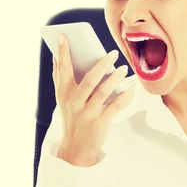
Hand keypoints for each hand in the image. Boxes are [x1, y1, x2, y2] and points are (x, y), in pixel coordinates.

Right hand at [52, 34, 133, 165]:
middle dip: (101, 65)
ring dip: (114, 79)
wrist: (75, 149)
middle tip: (113, 53)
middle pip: (88, 80)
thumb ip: (60, 79)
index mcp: (64, 94)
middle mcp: (74, 103)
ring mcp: (87, 114)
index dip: (62, 53)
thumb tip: (56, 57)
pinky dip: (123, 99)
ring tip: (123, 69)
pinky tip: (130, 91)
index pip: (63, 69)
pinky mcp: (99, 124)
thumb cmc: (72, 119)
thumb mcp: (63, 100)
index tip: (63, 37)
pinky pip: (114, 109)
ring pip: (102, 93)